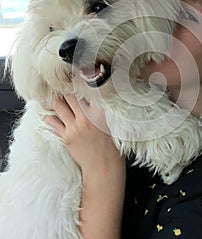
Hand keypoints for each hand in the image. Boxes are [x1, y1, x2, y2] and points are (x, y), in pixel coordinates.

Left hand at [45, 95, 125, 238]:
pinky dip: (50, 116)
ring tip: (55, 95)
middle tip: (62, 84)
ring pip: (59, 105)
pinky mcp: (66, 137)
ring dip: (56, 99)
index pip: (88, 91)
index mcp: (100, 113)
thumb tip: (94, 98)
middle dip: (65, 88)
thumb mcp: (111, 124)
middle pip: (70, 95)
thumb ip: (102, 110)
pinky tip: (50, 113)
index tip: (76, 74)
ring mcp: (74, 127)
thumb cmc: (111, 146)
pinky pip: (53, 122)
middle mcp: (86, 118)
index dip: (81, 81)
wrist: (103, 168)